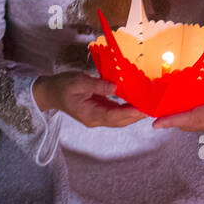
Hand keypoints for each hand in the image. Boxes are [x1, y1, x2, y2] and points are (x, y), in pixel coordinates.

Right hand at [32, 71, 146, 127]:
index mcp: (89, 114)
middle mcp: (95, 119)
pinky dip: (126, 108)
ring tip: (149, 105)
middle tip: (153, 107)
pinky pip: (115, 112)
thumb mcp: (78, 81)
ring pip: (119, 118)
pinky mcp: (98, 111)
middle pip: (119, 121)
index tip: (144, 108)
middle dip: (136, 115)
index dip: (130, 113)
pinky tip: (136, 101)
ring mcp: (97, 116)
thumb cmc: (62, 86)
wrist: (50, 92)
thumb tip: (116, 86)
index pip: (113, 116)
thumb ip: (97, 85)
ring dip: (133, 113)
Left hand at [152, 50, 203, 131]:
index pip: (196, 117)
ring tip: (171, 114)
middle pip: (195, 125)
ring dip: (185, 122)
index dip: (175, 121)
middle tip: (157, 116)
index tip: (157, 123)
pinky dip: (197, 119)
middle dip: (175, 123)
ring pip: (202, 126)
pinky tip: (194, 109)